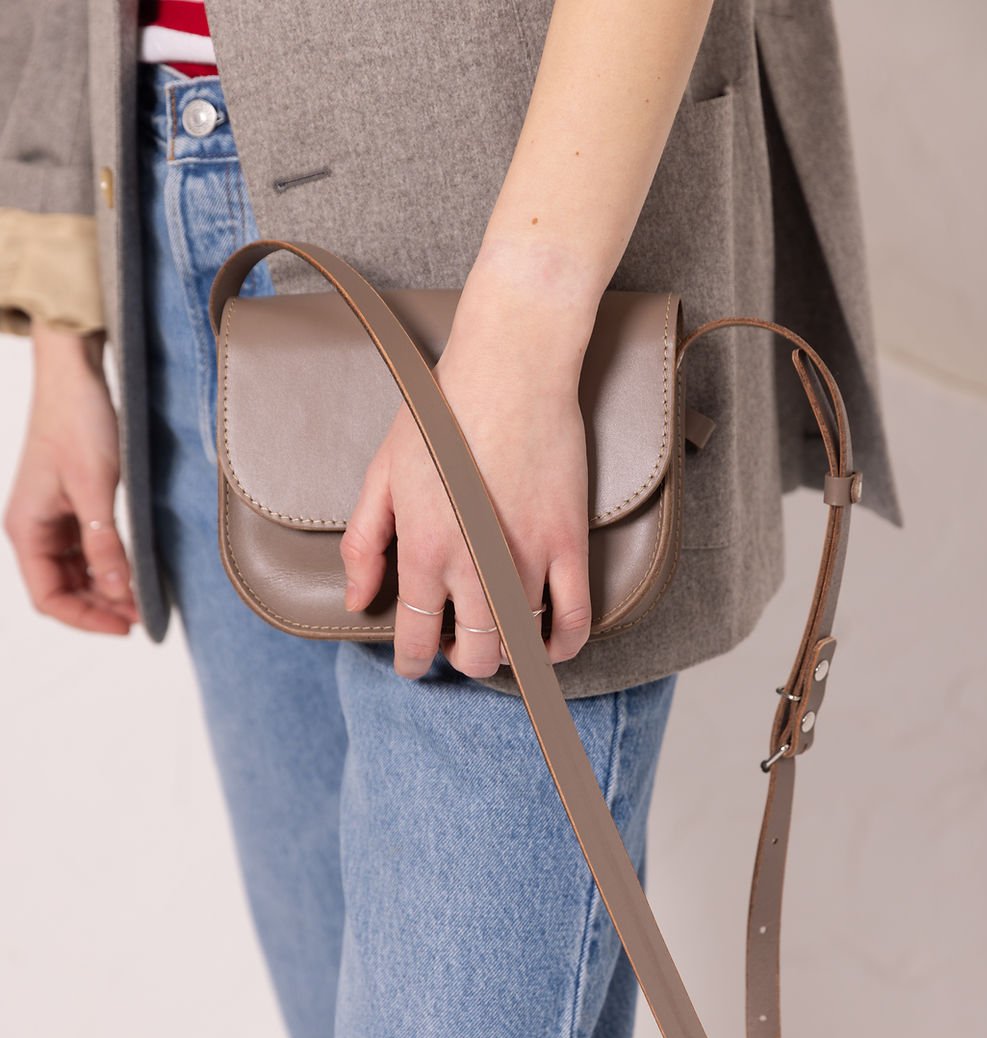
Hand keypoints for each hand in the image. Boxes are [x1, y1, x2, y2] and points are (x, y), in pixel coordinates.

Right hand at [3, 321, 138, 633]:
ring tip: (143, 597)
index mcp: (27, 529)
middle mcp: (36, 529)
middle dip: (101, 607)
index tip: (126, 626)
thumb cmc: (77, 422)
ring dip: (108, 589)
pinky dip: (111, 566)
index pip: (49, 597)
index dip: (86, 619)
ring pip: (79, 574)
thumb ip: (104, 541)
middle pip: (65, 590)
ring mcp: (55, 519)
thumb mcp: (95, 487)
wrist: (77, 376)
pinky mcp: (74, 507)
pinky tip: (136, 570)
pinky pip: (89, 551)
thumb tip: (117, 589)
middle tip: (143, 615)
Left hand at [340, 260, 598, 680]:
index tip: (412, 664)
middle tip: (454, 643)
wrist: (510, 369)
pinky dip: (562, 645)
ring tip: (494, 637)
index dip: (411, 661)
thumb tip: (357, 600)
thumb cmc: (441, 413)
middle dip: (458, 659)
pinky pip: (573, 619)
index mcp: (423, 549)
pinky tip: (549, 645)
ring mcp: (527, 558)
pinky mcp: (567, 543)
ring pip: (519, 644)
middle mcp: (475, 565)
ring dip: (504, 653)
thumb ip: (365, 544)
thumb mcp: (383, 475)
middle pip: (472, 652)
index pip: (414, 635)